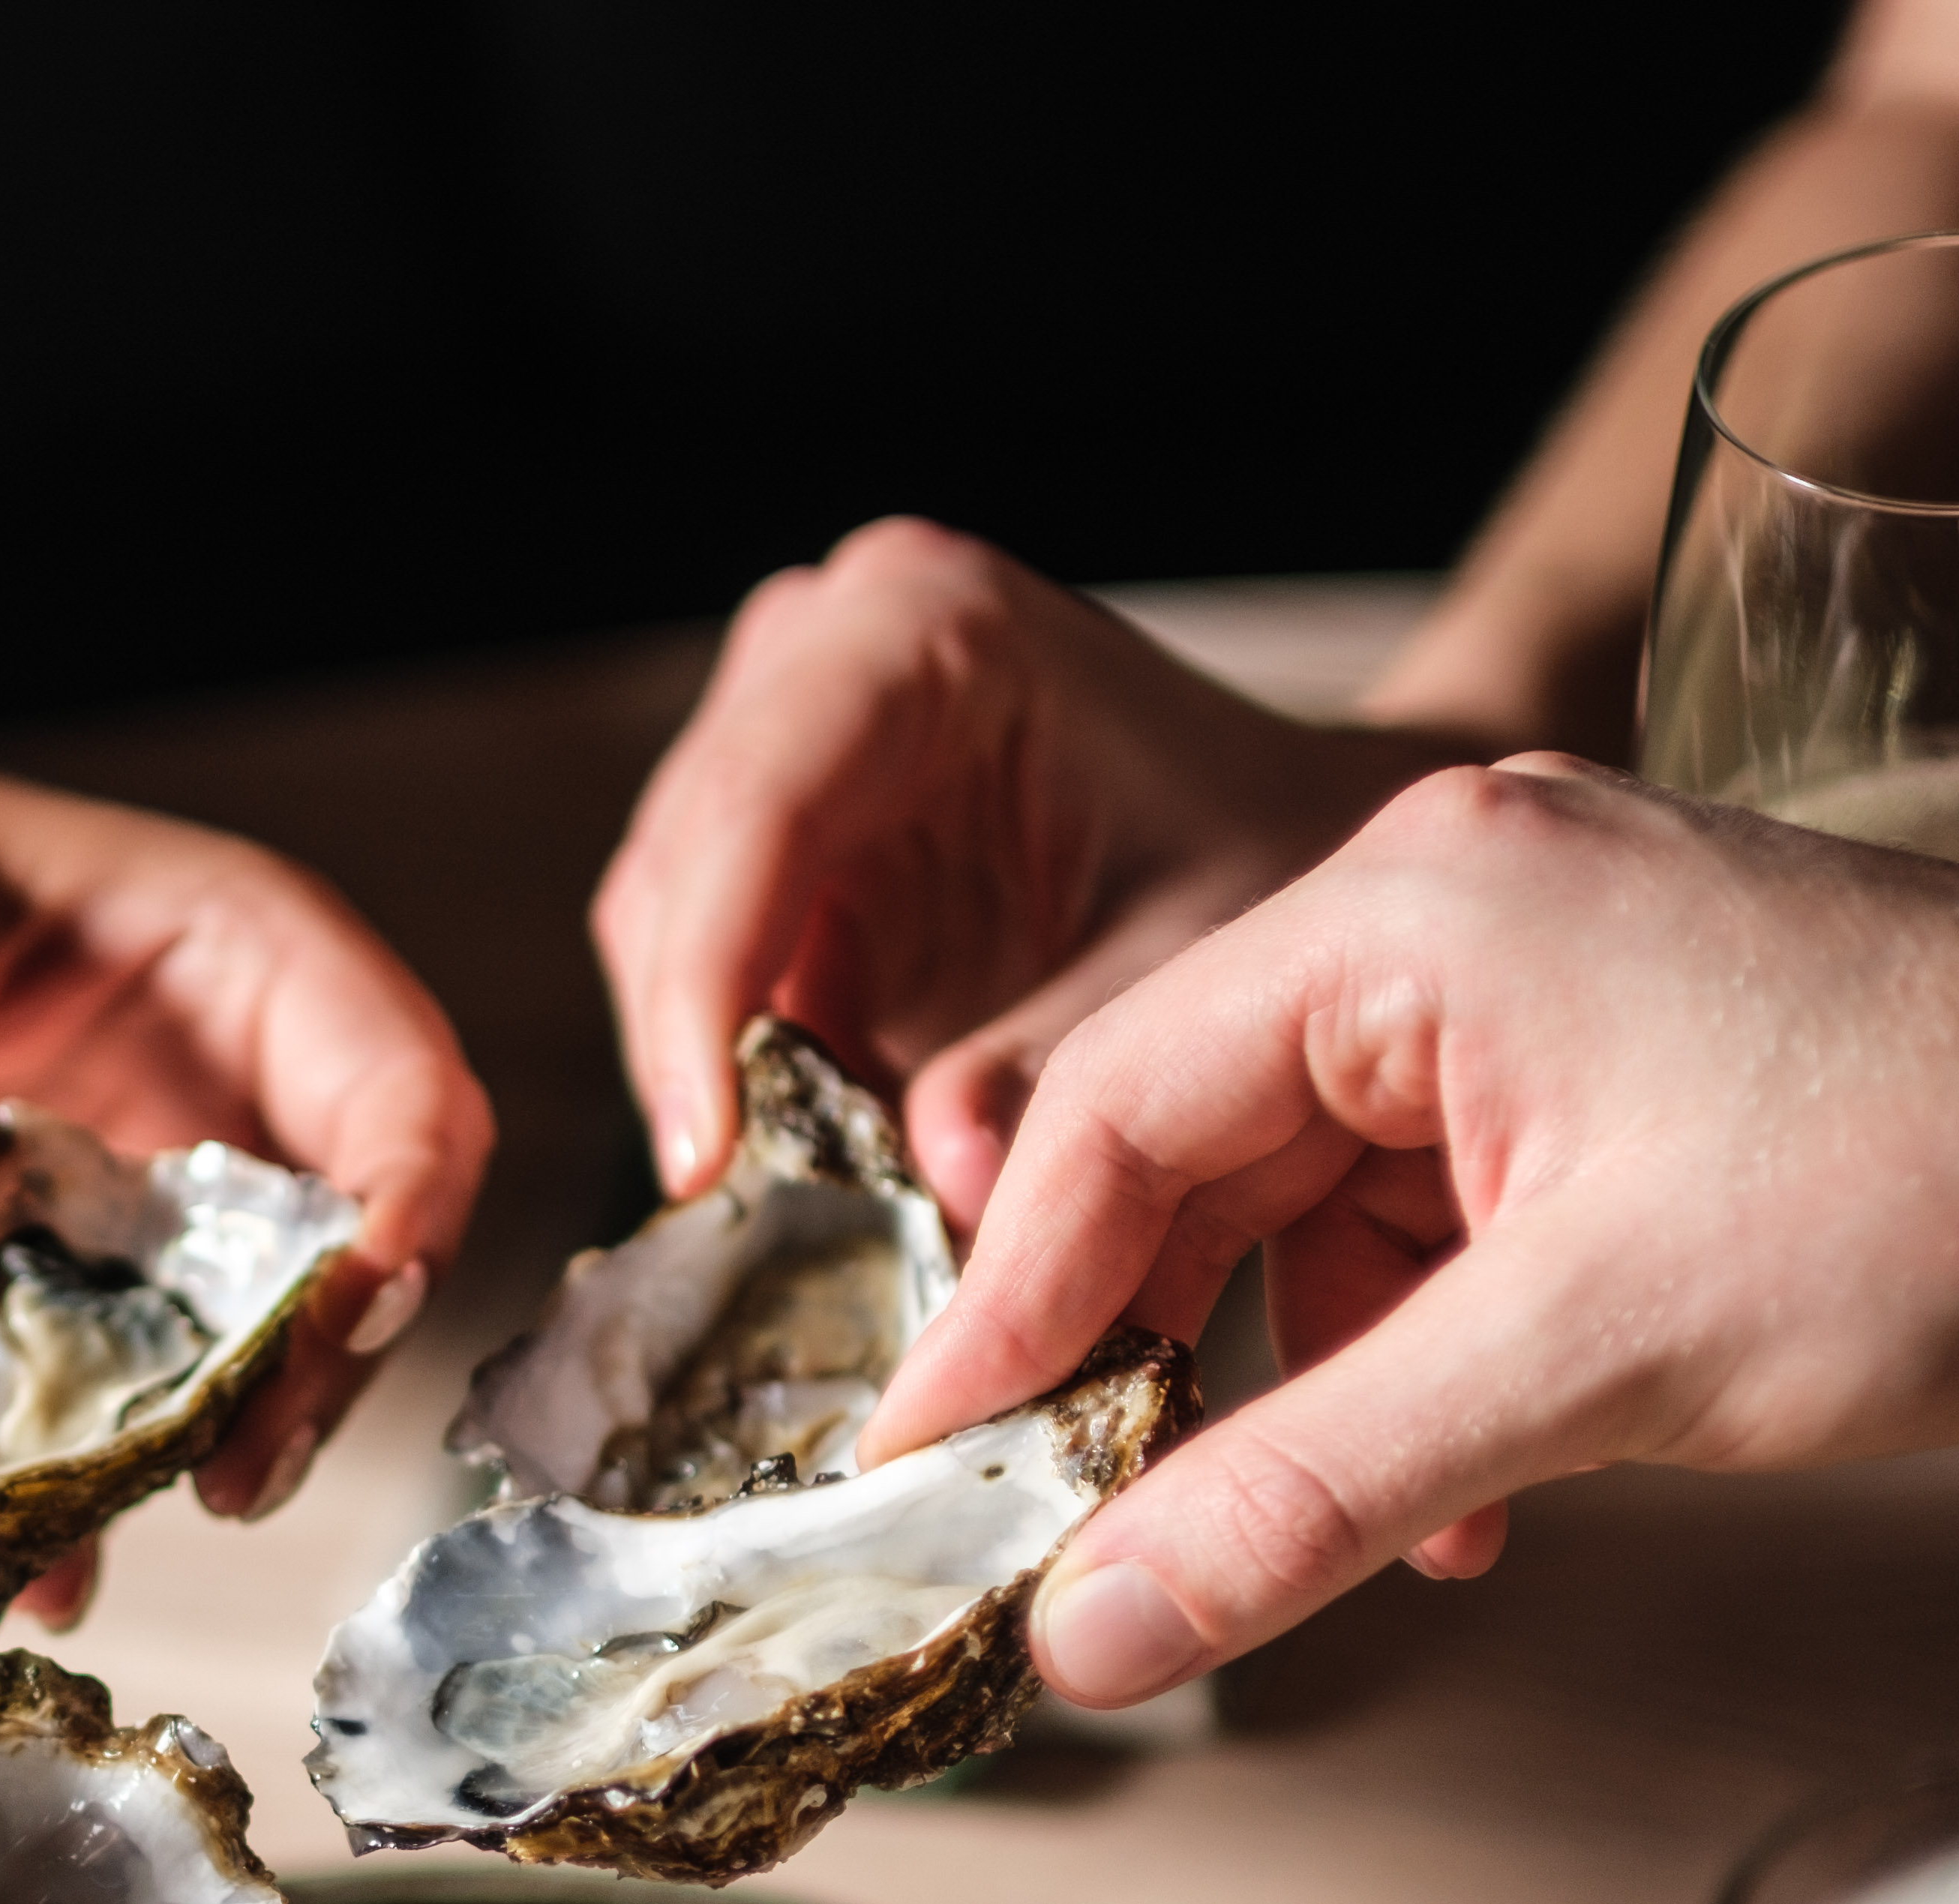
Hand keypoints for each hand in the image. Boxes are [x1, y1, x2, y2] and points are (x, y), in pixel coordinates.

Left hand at [0, 716, 493, 1520]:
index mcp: (230, 969)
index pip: (400, 1094)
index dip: (405, 1209)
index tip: (347, 1311)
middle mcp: (204, 1126)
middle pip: (345, 1277)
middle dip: (308, 1381)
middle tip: (233, 1475)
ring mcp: (116, 1253)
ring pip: (219, 1389)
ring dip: (174, 1471)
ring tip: (88, 1532)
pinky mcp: (13, 1349)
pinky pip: (64, 1456)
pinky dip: (43, 1525)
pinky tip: (6, 1575)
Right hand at [592, 520, 1465, 1222]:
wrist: (1294, 826)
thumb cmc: (1265, 850)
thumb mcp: (1194, 960)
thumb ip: (1058, 1071)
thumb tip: (938, 1186)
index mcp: (923, 625)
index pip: (756, 807)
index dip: (705, 991)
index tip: (703, 1162)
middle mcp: (817, 652)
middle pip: (680, 876)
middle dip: (707, 1058)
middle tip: (763, 1223)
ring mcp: (777, 735)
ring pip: (664, 937)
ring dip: (723, 1078)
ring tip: (813, 1204)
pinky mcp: (771, 837)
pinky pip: (706, 977)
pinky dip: (750, 1078)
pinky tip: (820, 1160)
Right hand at [857, 760, 1958, 1704]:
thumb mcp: (1584, 1366)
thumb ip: (1306, 1496)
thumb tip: (1097, 1628)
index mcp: (1415, 906)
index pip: (1110, 1109)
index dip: (1003, 1306)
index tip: (927, 1457)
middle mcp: (1460, 897)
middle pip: (1197, 1140)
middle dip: (1149, 1347)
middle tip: (1075, 1517)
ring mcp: (1548, 963)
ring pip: (1318, 1186)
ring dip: (1305, 1367)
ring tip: (1301, 1526)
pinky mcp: (1621, 1042)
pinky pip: (1437, 1197)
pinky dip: (1422, 1338)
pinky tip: (1469, 1475)